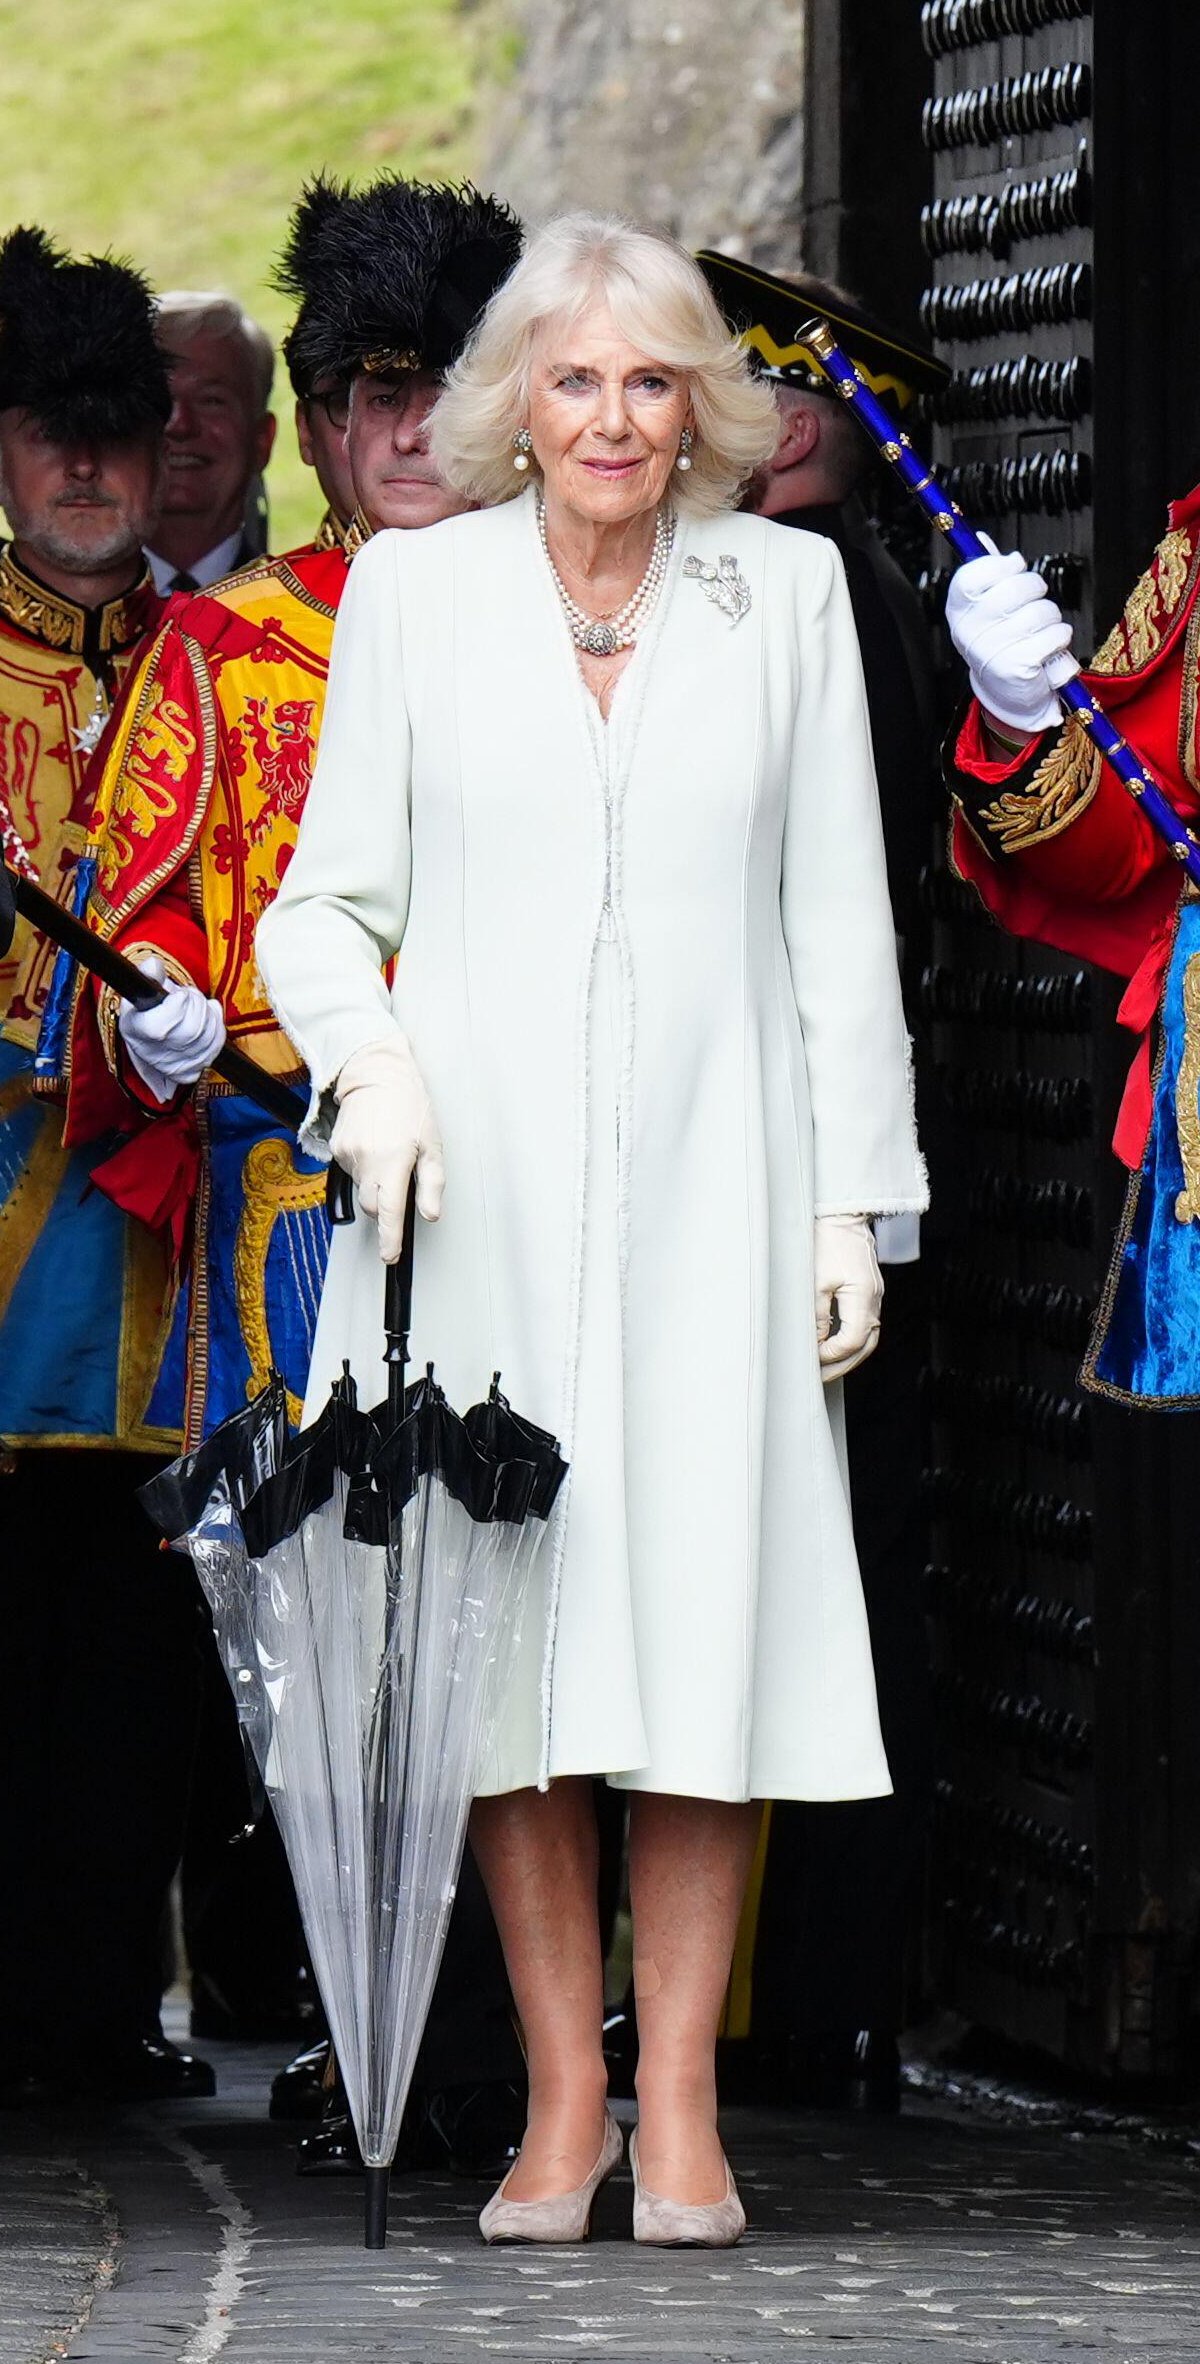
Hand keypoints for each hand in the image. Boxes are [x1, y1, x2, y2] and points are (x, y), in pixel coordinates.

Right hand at [117, 955, 224, 1103]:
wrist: (150, 1037)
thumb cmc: (147, 1008)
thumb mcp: (142, 989)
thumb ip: (149, 975)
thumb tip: (154, 966)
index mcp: (134, 1031)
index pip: (160, 1027)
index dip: (177, 1006)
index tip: (178, 995)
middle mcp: (152, 1054)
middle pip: (190, 1031)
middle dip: (197, 1004)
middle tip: (190, 996)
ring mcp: (172, 1067)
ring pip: (207, 1037)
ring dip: (208, 1014)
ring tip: (196, 1006)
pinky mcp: (190, 1073)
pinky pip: (216, 1047)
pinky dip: (217, 1028)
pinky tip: (206, 1019)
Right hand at [330, 1033, 444, 1261]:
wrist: (375, 1075)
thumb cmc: (409, 1106)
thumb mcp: (432, 1144)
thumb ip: (431, 1183)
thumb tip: (430, 1214)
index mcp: (393, 1160)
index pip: (389, 1212)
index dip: (390, 1238)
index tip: (389, 1256)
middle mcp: (367, 1160)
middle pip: (371, 1206)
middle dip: (384, 1207)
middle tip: (399, 1183)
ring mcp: (348, 1155)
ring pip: (361, 1188)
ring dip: (375, 1183)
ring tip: (388, 1154)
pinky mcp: (337, 1149)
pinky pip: (352, 1172)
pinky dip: (364, 1168)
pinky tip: (374, 1147)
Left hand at [815, 1216, 882, 1382]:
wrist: (842, 1216)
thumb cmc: (828, 1240)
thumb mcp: (815, 1281)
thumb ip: (818, 1315)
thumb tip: (817, 1342)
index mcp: (863, 1295)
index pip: (852, 1340)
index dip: (832, 1355)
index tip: (813, 1358)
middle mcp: (874, 1298)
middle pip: (865, 1345)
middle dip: (843, 1363)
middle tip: (821, 1375)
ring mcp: (875, 1295)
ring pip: (868, 1337)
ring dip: (849, 1354)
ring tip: (827, 1364)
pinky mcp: (869, 1291)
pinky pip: (866, 1323)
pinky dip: (852, 1339)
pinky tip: (835, 1343)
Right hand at [945, 538, 1076, 736]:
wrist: (1007, 693)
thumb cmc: (1001, 642)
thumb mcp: (985, 608)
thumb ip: (987, 573)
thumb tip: (980, 539)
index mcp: (958, 610)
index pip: (975, 573)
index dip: (1003, 565)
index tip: (1015, 568)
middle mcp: (970, 631)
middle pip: (1017, 586)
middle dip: (1036, 590)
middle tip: (1033, 603)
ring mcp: (993, 650)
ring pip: (1043, 611)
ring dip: (1051, 619)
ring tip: (1038, 633)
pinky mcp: (1018, 667)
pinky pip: (1056, 635)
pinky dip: (1059, 640)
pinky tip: (1046, 650)